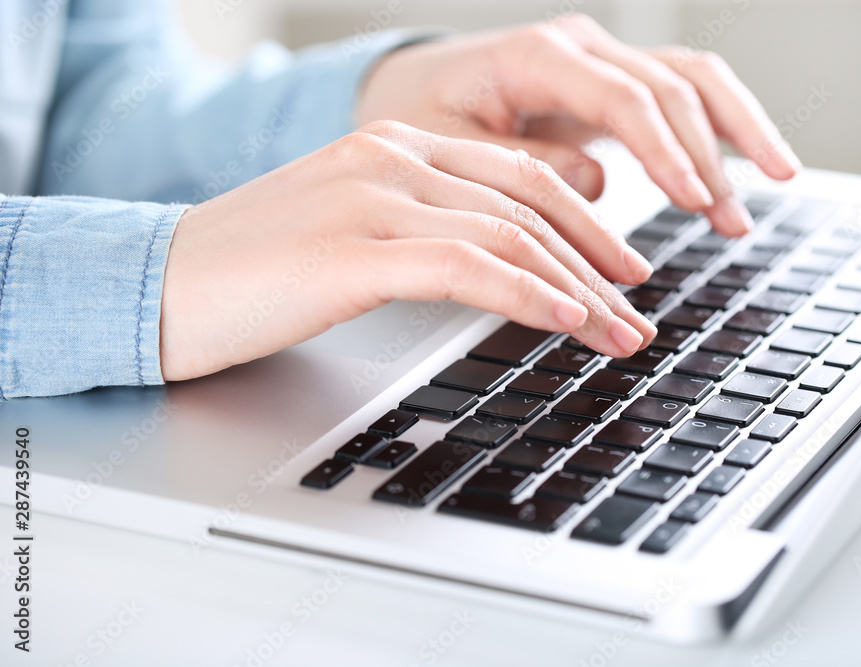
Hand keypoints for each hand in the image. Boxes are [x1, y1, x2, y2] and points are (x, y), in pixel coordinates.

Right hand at [160, 121, 656, 380]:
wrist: (156, 286)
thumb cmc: (251, 273)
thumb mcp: (351, 236)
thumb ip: (422, 235)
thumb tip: (495, 271)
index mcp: (394, 146)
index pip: (518, 175)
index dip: (584, 221)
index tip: (621, 267)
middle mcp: (390, 157)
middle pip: (530, 201)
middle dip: (599, 258)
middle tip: (640, 305)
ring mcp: (373, 197)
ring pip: (510, 234)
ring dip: (579, 288)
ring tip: (621, 333)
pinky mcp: (354, 249)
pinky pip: (469, 267)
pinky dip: (529, 294)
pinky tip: (569, 322)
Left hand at [357, 14, 801, 235]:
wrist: (420, 90)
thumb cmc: (427, 117)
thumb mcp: (451, 147)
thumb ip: (522, 166)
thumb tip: (597, 184)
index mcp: (537, 57)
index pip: (622, 98)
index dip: (664, 150)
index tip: (693, 199)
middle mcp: (581, 48)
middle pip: (669, 87)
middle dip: (708, 155)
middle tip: (730, 220)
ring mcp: (604, 60)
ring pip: (692, 78)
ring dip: (736, 132)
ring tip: (774, 185)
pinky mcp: (617, 83)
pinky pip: (685, 93)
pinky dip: (724, 125)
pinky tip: (756, 162)